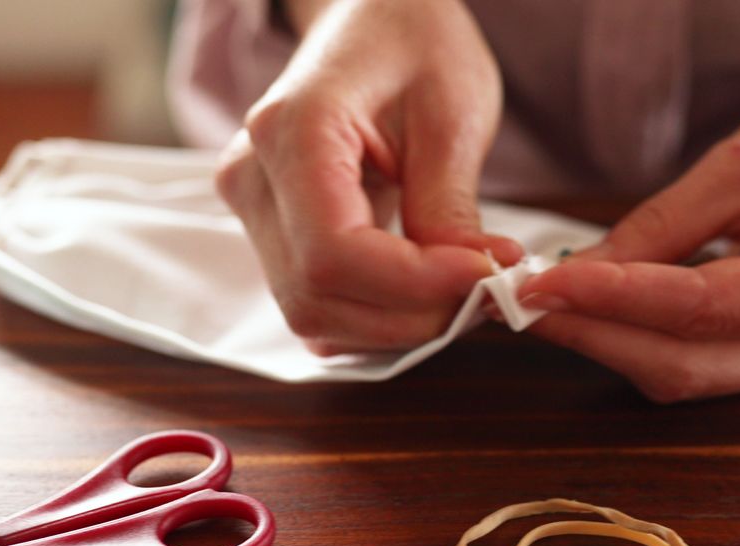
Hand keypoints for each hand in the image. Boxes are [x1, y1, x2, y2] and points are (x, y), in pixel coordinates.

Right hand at [216, 0, 520, 354]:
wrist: (372, 14)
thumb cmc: (414, 41)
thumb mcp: (453, 112)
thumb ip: (449, 206)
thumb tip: (470, 287)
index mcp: (293, 130)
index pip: (335, 253)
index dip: (414, 285)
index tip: (486, 276)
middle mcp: (253, 175)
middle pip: (317, 295)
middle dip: (410, 314)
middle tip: (485, 290)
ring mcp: (253, 205)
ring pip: (311, 311)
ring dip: (393, 322)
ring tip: (458, 288)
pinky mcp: (270, 226)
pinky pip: (312, 298)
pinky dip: (370, 314)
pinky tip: (419, 292)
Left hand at [517, 55, 739, 401]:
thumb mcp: (739, 166)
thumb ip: (658, 226)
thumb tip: (577, 274)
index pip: (703, 307)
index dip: (614, 300)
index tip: (542, 284)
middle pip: (685, 361)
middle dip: (594, 333)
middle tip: (521, 302)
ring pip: (682, 375)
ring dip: (606, 343)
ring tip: (547, 303)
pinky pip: (693, 368)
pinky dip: (635, 343)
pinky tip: (593, 313)